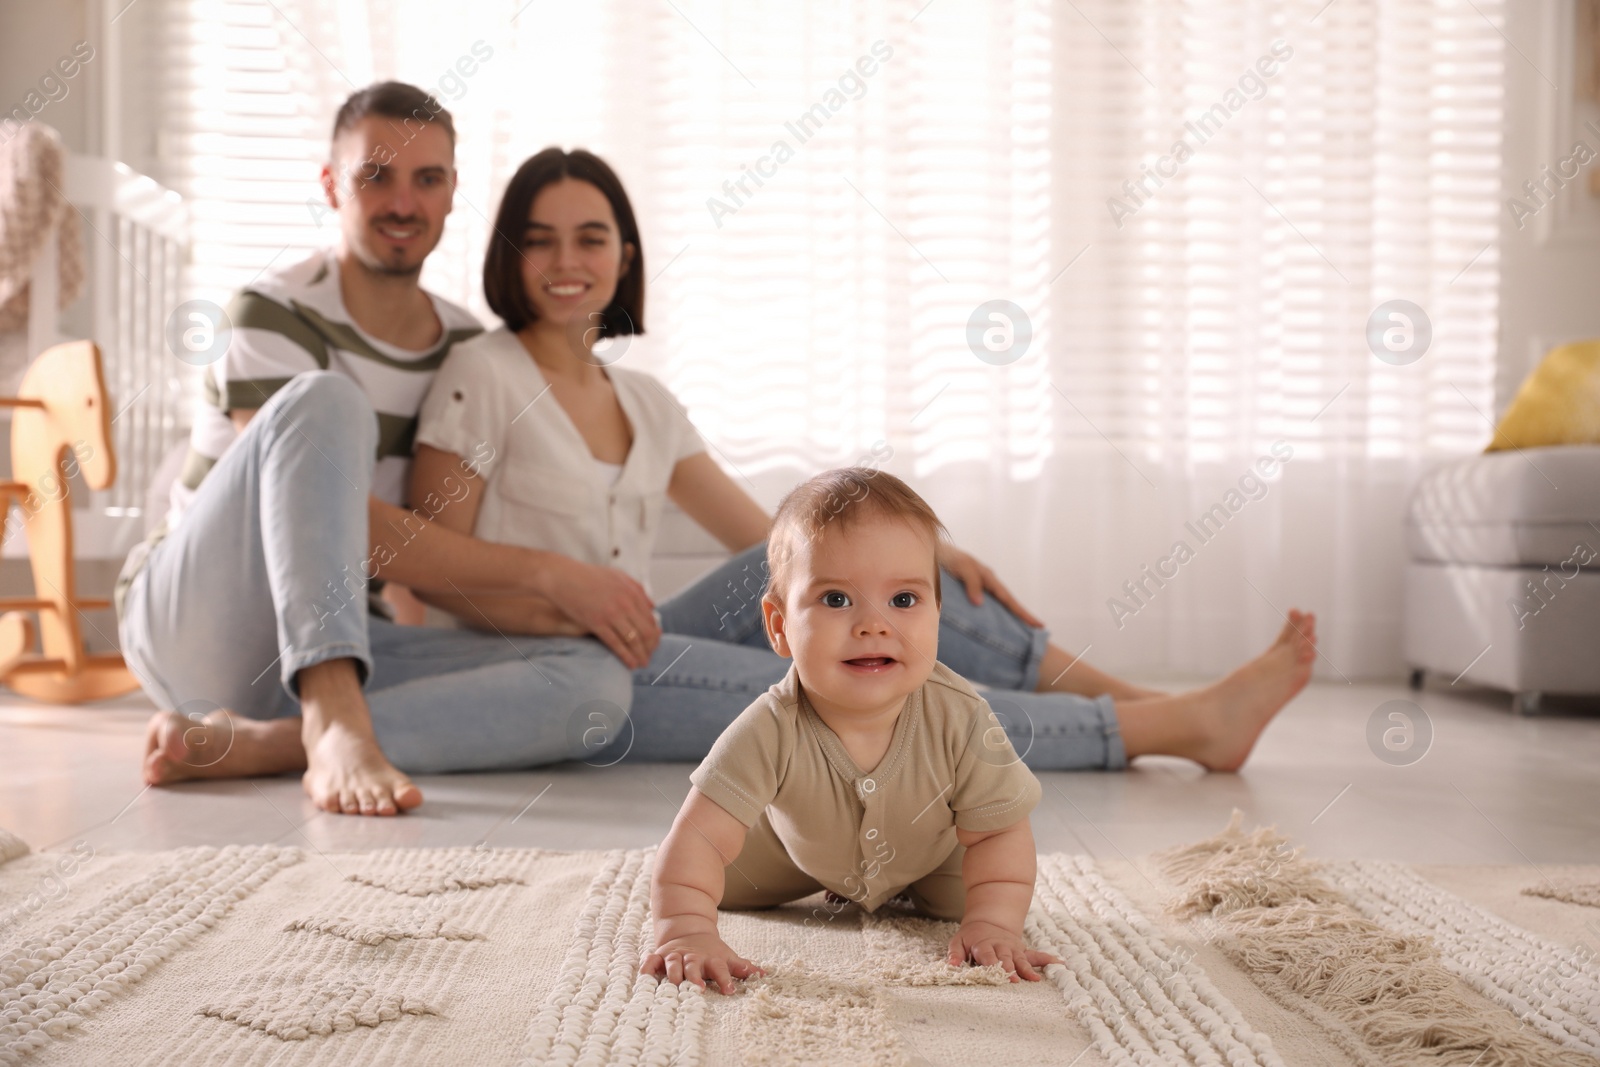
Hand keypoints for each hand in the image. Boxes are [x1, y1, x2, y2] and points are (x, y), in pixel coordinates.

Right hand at [540, 560, 660, 667]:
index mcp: (632, 592)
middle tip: (649, 657)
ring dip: (641, 655)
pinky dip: (626, 656)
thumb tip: (652, 607)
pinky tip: (630, 664)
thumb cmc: (588, 576)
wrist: (562, 577)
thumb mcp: (617, 576)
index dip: (654, 635)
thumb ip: (637, 589)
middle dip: (650, 647)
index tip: (654, 644)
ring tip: (642, 664)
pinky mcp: (597, 623)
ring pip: (633, 640)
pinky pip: (616, 644)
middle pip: (646, 631)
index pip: (650, 619)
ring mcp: (612, 614)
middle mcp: (626, 603)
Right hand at [641, 932, 764, 994]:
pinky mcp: (660, 956)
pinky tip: (644, 976)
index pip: (720, 969)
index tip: (730, 990)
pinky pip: (651, 961)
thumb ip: (743, 967)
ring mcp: (675, 956)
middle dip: (695, 977)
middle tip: (698, 989)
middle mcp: (692, 957)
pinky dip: (648, 967)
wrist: (688, 930)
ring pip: (673, 964)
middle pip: (693, 966)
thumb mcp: (727, 956)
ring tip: (673, 985)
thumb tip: (764, 973)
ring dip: (673, 974)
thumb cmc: (711, 952)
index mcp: (710, 959)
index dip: (725, 979)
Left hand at [935, 543, 1045, 628]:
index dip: (1022, 613)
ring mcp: (981, 586)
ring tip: (1021, 629)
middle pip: (1009, 602)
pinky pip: (987, 603)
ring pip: (999, 603)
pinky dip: (994, 612)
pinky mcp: (971, 590)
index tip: (1038, 625)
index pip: (1009, 599)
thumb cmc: (948, 557)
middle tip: (1039, 628)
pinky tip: (994, 622)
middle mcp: (988, 583)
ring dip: (1010, 615)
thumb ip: (972, 583)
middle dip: (1022, 616)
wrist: (934, 550)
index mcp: (989, 578)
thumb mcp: (962, 567)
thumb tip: (980, 604)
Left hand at [946, 920, 1060, 982]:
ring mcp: (1013, 948)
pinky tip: (1059, 963)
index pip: (988, 956)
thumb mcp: (958, 940)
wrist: (987, 920)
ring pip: (1021, 959)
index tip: (997, 975)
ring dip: (1028, 969)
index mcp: (984, 945)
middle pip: (1006, 959)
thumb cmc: (970, 936)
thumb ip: (955, 952)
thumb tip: (951, 964)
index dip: (993, 965)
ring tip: (1036, 979)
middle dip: (1011, 969)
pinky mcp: (1022, 950)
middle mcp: (1001, 947)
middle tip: (1015, 981)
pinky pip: (1035, 955)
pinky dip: (1047, 958)